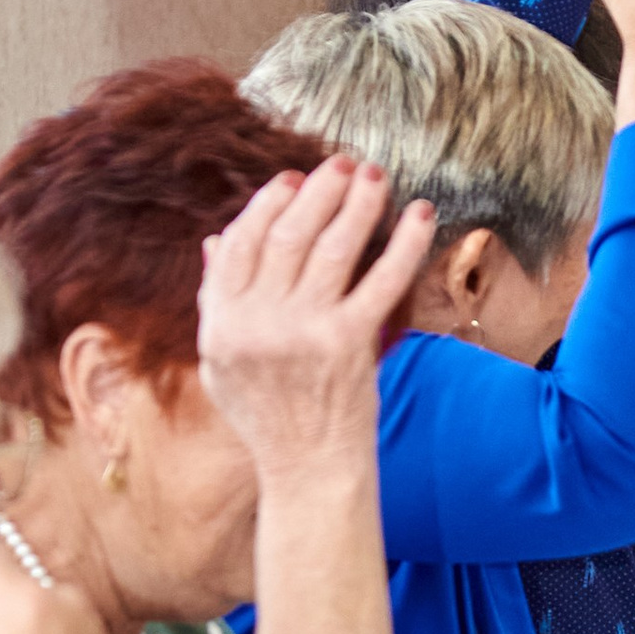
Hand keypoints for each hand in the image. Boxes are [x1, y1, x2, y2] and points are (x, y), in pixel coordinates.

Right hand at [195, 157, 436, 480]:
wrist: (307, 470)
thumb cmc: (267, 414)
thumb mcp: (222, 362)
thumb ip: (217, 300)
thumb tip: (214, 241)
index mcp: (222, 321)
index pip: (241, 242)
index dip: (269, 204)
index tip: (293, 179)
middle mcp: (257, 322)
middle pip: (289, 234)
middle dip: (319, 190)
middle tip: (341, 163)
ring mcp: (304, 330)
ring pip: (333, 246)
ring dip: (358, 202)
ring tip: (374, 175)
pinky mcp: (350, 342)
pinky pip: (382, 278)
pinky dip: (405, 241)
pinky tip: (420, 214)